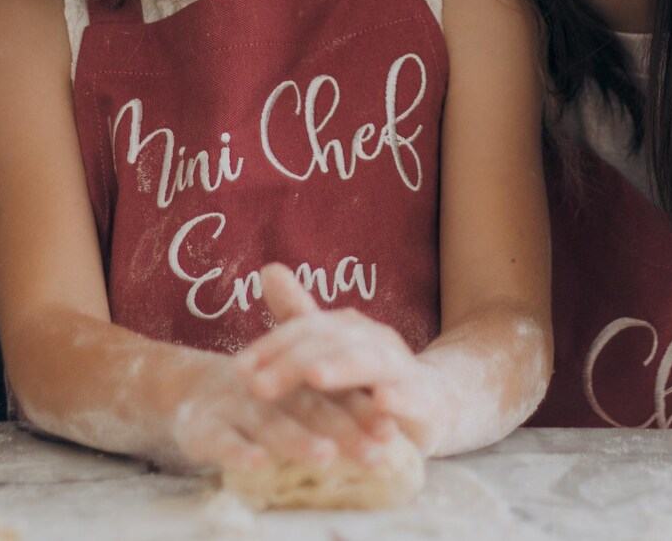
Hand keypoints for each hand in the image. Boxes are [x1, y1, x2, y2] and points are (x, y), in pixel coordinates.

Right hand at [169, 351, 398, 474]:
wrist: (190, 392)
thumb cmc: (258, 402)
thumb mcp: (292, 395)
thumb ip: (335, 406)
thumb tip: (392, 424)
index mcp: (294, 379)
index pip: (334, 393)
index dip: (362, 410)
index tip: (392, 429)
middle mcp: (269, 390)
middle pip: (310, 408)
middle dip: (343, 430)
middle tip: (375, 451)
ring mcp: (234, 406)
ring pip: (269, 423)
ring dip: (297, 439)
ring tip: (326, 456)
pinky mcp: (202, 426)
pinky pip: (221, 439)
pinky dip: (238, 450)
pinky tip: (257, 463)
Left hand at [235, 263, 440, 448]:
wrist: (433, 402)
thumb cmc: (369, 379)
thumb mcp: (331, 353)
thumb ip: (299, 318)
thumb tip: (266, 268)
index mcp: (345, 327)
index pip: (303, 329)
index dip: (271, 347)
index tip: (238, 370)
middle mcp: (372, 338)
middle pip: (329, 343)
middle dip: (292, 363)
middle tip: (258, 386)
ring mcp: (400, 366)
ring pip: (369, 362)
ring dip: (342, 367)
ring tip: (314, 376)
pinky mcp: (425, 398)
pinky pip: (412, 396)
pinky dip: (399, 399)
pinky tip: (381, 402)